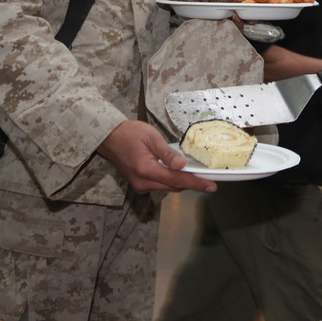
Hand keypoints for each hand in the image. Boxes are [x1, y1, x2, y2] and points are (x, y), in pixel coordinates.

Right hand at [97, 119, 216, 193]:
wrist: (110, 137)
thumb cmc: (131, 133)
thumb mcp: (152, 138)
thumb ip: (167, 153)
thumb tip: (182, 165)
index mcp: (146, 170)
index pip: (177, 180)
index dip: (196, 183)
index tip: (211, 187)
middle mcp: (143, 183)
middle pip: (174, 186)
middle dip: (192, 184)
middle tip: (209, 180)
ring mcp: (140, 185)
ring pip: (167, 187)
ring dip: (182, 182)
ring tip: (197, 175)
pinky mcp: (139, 184)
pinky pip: (160, 185)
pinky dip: (172, 180)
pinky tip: (180, 173)